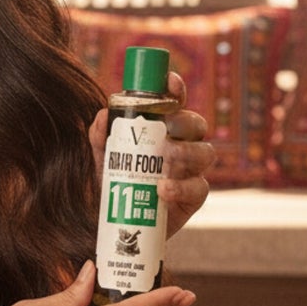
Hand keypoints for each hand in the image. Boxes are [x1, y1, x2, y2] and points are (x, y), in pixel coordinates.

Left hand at [89, 70, 214, 237]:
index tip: (170, 82)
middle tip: (165, 129)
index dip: (176, 90)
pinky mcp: (194, 196)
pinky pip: (200, 187)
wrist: (115, 223)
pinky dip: (182, 187)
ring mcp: (191, 170)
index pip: (174, 103)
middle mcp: (181, 144)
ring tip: (165, 160)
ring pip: (206, 152)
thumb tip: (103, 116)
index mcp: (162, 129)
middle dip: (184, 122)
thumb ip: (100, 136)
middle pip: (196, 124)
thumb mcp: (102, 157)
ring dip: (187, 153)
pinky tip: (163, 189)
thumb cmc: (113, 183)